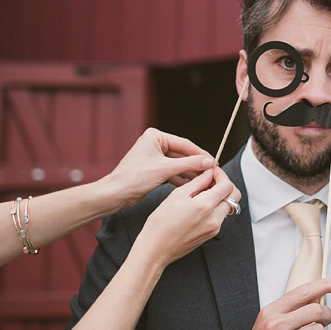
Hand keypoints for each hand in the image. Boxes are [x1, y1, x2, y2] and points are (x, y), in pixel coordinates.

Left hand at [99, 128, 214, 211]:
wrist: (116, 193)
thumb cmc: (135, 177)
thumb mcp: (166, 169)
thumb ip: (189, 164)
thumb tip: (209, 162)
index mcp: (155, 136)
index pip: (184, 144)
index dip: (200, 154)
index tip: (214, 162)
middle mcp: (155, 144)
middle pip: (182, 154)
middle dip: (196, 164)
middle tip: (212, 172)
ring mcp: (154, 157)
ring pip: (178, 164)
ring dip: (190, 172)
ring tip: (205, 179)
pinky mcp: (153, 169)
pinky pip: (172, 171)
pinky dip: (181, 177)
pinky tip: (192, 184)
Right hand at [134, 167, 239, 268]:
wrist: (156, 249)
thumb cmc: (161, 223)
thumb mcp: (177, 196)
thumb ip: (197, 182)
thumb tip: (209, 173)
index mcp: (205, 206)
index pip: (227, 185)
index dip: (221, 175)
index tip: (213, 171)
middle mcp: (214, 218)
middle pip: (235, 196)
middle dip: (226, 184)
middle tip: (213, 180)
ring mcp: (214, 228)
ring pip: (228, 206)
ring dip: (222, 196)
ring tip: (204, 192)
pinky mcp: (211, 234)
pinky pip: (221, 216)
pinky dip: (216, 206)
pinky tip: (201, 204)